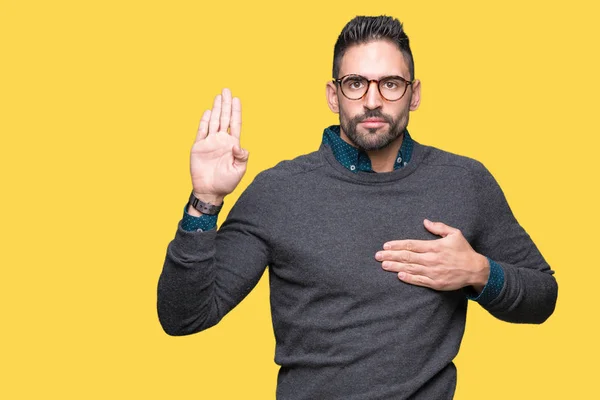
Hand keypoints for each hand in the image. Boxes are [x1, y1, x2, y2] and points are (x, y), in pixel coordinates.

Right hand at [190, 88, 247, 203]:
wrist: (210, 191)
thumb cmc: (227, 183)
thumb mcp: (239, 171)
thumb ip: (242, 158)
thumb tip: (239, 146)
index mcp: (232, 144)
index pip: (234, 124)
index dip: (236, 111)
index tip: (237, 99)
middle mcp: (221, 140)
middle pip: (224, 118)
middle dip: (226, 104)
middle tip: (226, 90)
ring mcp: (210, 143)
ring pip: (213, 121)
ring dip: (216, 109)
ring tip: (218, 96)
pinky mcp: (199, 147)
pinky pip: (201, 131)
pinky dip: (204, 121)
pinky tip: (208, 112)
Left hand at [375, 219, 489, 291]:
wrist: (476, 270)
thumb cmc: (464, 251)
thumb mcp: (455, 234)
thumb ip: (439, 227)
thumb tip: (425, 221)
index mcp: (434, 247)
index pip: (411, 245)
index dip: (397, 245)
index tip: (386, 245)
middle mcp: (431, 259)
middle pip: (407, 257)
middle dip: (390, 256)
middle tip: (377, 256)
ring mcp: (433, 272)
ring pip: (410, 268)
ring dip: (395, 267)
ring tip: (384, 265)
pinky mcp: (436, 283)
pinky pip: (419, 280)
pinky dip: (408, 278)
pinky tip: (399, 275)